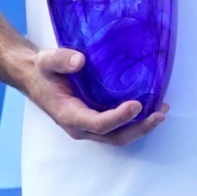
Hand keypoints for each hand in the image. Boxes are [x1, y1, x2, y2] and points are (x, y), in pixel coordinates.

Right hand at [25, 47, 166, 145]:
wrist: (35, 78)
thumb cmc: (42, 71)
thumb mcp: (46, 61)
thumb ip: (60, 59)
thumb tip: (80, 61)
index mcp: (69, 115)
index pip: (97, 123)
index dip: (118, 117)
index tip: (137, 104)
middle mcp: (81, 126)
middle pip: (115, 136)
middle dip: (139, 128)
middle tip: (159, 113)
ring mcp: (89, 126)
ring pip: (119, 135)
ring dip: (141, 127)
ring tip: (162, 111)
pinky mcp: (96, 120)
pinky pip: (118, 127)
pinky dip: (136, 121)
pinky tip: (150, 107)